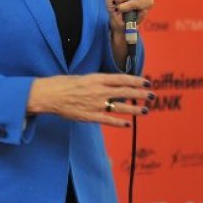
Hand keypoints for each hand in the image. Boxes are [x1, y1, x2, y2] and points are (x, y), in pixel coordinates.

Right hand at [27, 73, 153, 127]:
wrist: (49, 95)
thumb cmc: (64, 84)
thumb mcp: (83, 77)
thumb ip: (98, 81)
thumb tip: (112, 84)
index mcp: (97, 78)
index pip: (122, 79)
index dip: (136, 80)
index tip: (147, 82)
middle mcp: (99, 91)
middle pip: (125, 92)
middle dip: (140, 94)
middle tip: (152, 96)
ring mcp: (95, 104)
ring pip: (120, 107)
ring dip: (134, 109)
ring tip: (145, 110)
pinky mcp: (90, 116)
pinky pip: (108, 120)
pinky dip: (119, 122)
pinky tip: (127, 124)